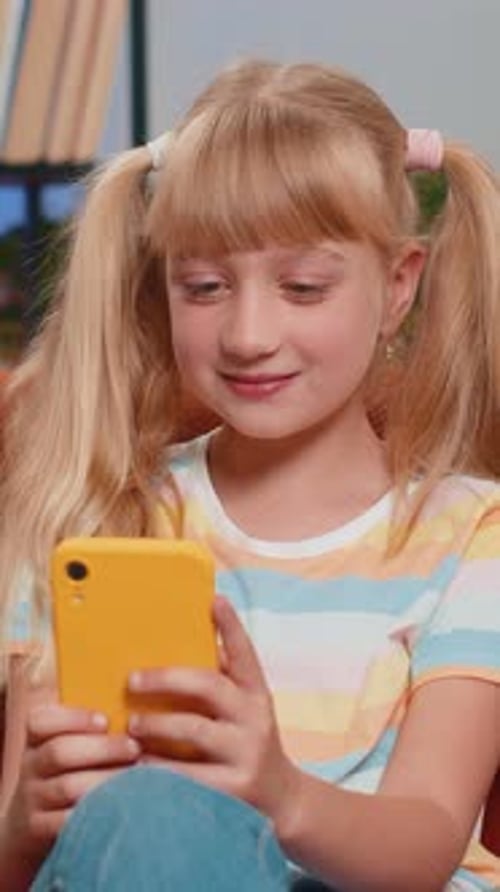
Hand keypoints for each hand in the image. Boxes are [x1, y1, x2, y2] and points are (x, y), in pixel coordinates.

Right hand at [4, 702, 140, 865]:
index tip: (105, 721)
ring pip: (66, 787)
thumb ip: (91, 731)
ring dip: (104, 781)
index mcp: (37, 740)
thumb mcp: (67, 749)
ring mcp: (32, 799)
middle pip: (59, 752)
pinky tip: (119, 809)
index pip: (41, 721)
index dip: (73, 718)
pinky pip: (66, 822)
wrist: (29, 829)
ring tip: (135, 777)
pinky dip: (95, 814)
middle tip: (134, 748)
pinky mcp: (38, 830)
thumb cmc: (65, 776)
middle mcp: (31, 766)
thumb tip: (136, 715)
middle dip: (101, 748)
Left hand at [127, 596, 300, 833]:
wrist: (279, 800)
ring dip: (156, 725)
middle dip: (166, 678)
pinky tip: (137, 764)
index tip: (214, 600)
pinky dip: (159, 769)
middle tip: (132, 680)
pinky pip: (188, 776)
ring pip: (195, 731)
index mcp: (256, 693)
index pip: (245, 653)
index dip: (231, 626)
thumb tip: (184, 636)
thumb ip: (222, 678)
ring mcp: (246, 753)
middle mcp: (255, 718)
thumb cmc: (244, 742)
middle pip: (210, 686)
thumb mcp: (244, 708)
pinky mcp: (234, 789)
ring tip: (131, 725)